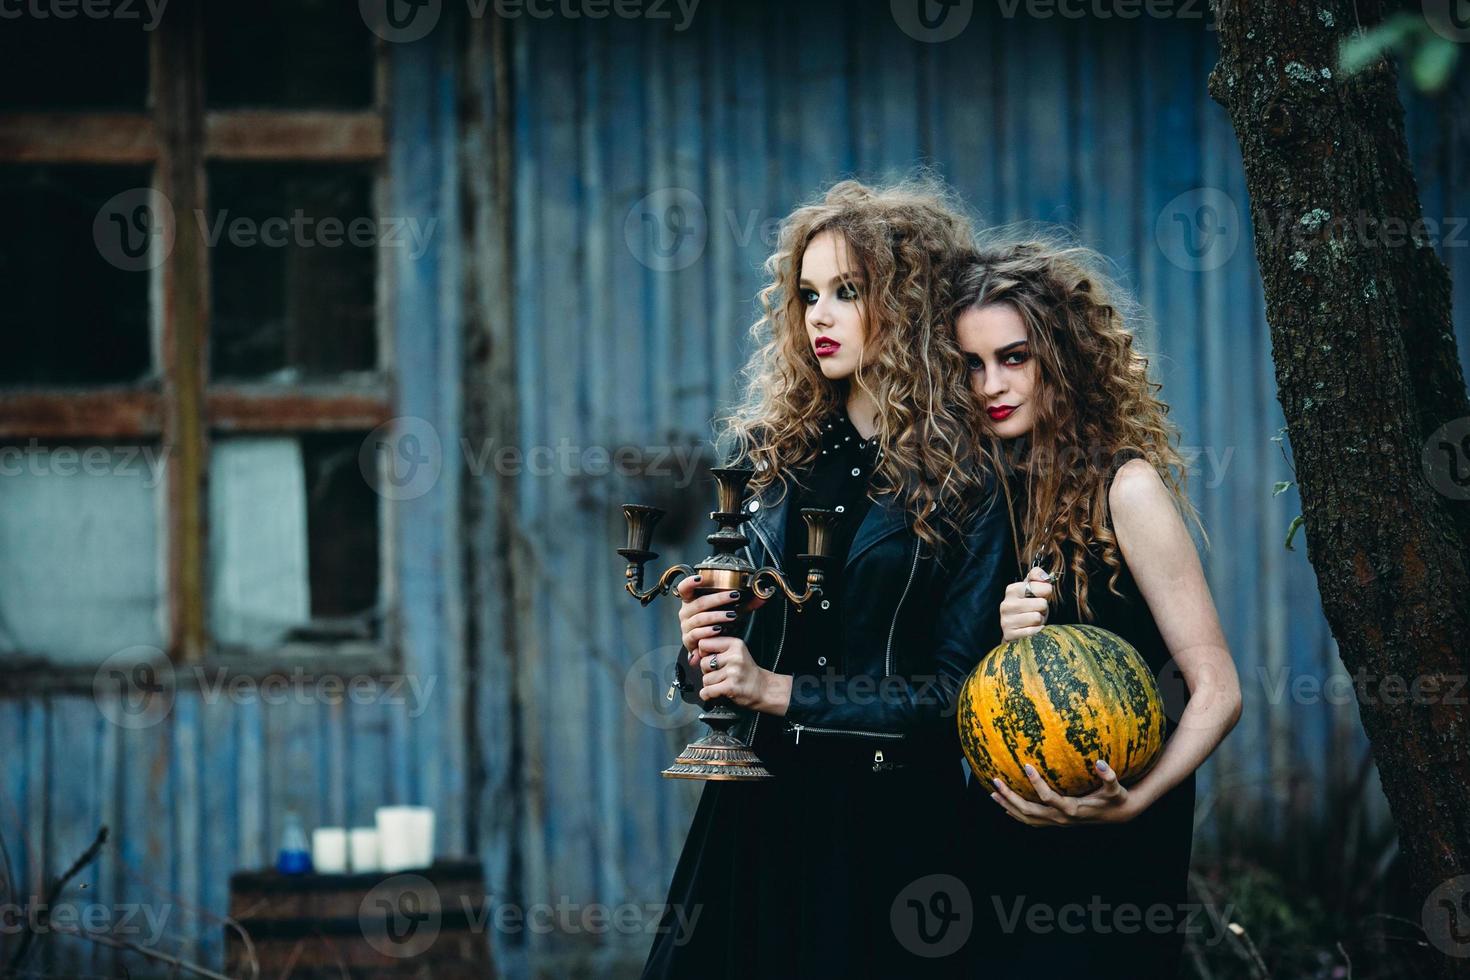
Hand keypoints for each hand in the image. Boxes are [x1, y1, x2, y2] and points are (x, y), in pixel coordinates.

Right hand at [674, 575, 764, 653]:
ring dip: (717, 616)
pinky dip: (708, 631)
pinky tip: (718, 629)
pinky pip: (697, 634)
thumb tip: (763, 595)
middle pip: (699, 602)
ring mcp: (686, 626)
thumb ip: (747, 602)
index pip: (684, 588)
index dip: (690, 582)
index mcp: (691, 601)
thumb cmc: (719, 623)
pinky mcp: (689, 640)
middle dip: (718, 599)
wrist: (712, 646)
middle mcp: (686, 612)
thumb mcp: (732, 610)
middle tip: (734, 596)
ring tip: (731, 615)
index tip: (701, 578)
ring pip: (700, 618)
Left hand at [691, 637, 767, 707]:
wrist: (763, 689)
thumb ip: (714, 651)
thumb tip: (692, 656)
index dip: (703, 653)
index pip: (704, 643)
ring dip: (710, 684)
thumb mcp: (734, 653)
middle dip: (707, 671)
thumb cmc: (746, 672)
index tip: (711, 659)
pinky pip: (707, 691)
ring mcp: (733, 672)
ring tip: (723, 683)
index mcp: (734, 644)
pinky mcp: (731, 687)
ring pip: (705, 678)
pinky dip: (708, 695)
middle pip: (703, 662)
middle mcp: (734, 656)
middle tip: (720, 673)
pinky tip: (716, 693)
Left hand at [987, 760, 1142, 825]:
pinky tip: (1005, 806)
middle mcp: (1061, 819)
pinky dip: (1016, 814)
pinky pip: (1031, 821)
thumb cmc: (1115, 798)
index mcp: (1072, 809)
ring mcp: (1057, 823)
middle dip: (1010, 797)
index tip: (1026, 765)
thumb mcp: (1116, 788)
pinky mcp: (1055, 822)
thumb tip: (1101, 762)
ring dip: (1008, 806)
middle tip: (995, 781)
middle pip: (1029, 811)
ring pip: (1026, 818)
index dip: (1036, 783)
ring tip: (992, 793)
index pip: (1049, 798)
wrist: (1118, 815)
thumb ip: (1109, 776)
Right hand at [999, 566, 1052, 640]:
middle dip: (1043, 609)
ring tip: (1032, 621)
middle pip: (1042, 604)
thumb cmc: (1028, 607)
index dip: (1047, 593)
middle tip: (1035, 611)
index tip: (1039, 596)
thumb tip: (1045, 577)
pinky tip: (1029, 630)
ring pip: (1037, 618)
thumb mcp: (1031, 588)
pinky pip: (1033, 631)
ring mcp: (1006, 621)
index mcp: (1012, 590)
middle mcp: (1006, 604)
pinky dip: (1036, 631)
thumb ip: (1037, 576)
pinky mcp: (1009, 635)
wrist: (1015, 630)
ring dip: (1040, 621)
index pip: (1044, 587)